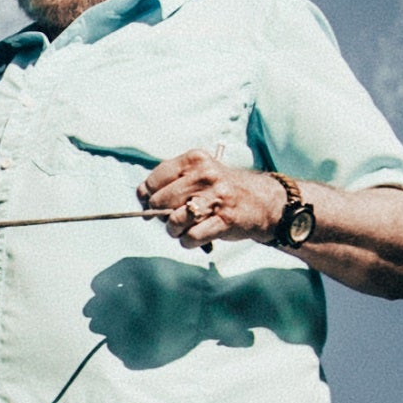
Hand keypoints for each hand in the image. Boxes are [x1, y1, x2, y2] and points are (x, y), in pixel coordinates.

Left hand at [138, 148, 298, 251]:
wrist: (261, 201)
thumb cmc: (221, 189)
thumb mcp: (198, 174)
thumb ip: (169, 182)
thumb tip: (141, 199)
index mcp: (194, 160)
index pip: (154, 180)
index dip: (146, 197)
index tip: (150, 205)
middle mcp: (205, 176)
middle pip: (160, 202)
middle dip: (161, 215)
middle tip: (174, 218)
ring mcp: (216, 198)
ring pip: (174, 222)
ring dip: (175, 231)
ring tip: (185, 228)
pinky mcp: (224, 220)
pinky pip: (191, 237)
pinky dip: (188, 242)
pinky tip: (197, 236)